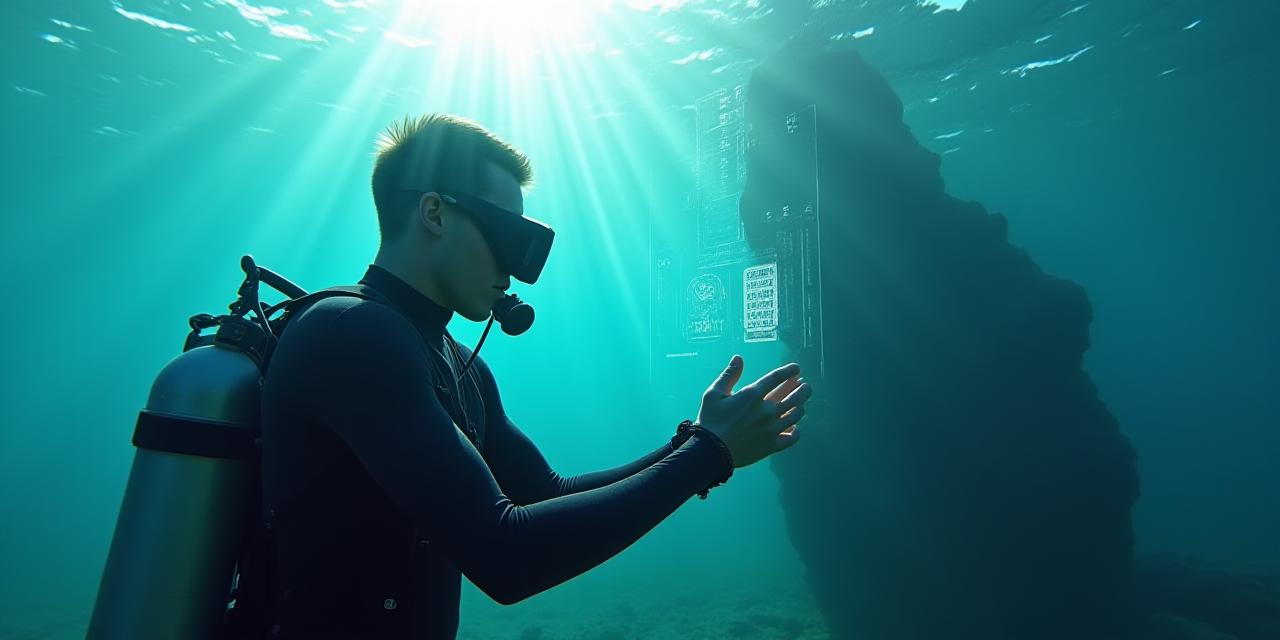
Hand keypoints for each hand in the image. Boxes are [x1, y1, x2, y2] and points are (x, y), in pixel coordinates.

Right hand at [695, 355, 809, 468]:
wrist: (710, 451)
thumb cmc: (710, 420)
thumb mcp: (713, 393)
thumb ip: (729, 375)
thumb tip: (739, 358)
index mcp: (752, 395)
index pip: (777, 378)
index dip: (789, 371)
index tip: (796, 368)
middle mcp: (766, 411)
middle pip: (793, 396)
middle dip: (802, 389)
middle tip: (806, 385)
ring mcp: (771, 429)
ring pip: (795, 415)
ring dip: (801, 406)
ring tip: (802, 402)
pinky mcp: (772, 445)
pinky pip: (792, 438)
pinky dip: (796, 431)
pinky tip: (795, 427)